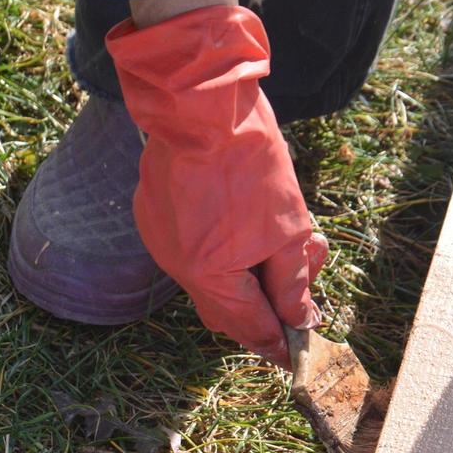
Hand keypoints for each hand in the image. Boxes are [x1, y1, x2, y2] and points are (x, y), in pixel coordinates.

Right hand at [106, 4, 323, 368]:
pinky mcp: (153, 214)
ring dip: (245, 272)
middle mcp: (177, 266)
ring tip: (281, 238)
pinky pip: (190, 249)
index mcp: (209, 276)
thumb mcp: (288, 226)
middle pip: (224, 309)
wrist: (200, 101)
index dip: (275, 340)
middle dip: (264, 302)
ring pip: (207, 278)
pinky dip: (219, 249)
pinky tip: (243, 219)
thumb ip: (292, 281)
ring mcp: (160, 239)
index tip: (294, 351)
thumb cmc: (248, 161)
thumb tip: (299, 319)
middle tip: (298, 280)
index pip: (248, 326)